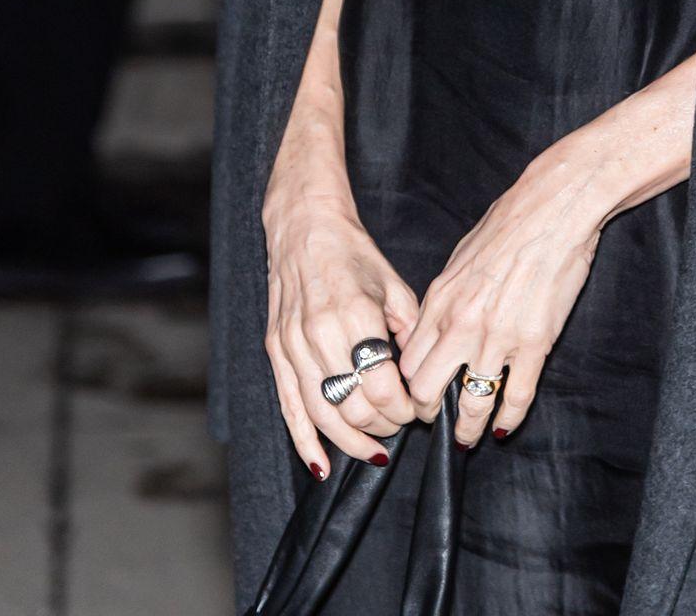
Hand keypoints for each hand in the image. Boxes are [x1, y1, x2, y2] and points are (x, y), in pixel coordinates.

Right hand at [263, 181, 420, 474]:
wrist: (304, 229)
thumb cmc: (353, 254)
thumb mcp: (393, 284)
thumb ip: (409, 330)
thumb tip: (420, 375)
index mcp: (354, 314)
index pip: (382, 384)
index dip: (404, 406)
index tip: (418, 409)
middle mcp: (319, 334)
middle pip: (354, 404)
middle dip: (383, 425)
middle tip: (401, 425)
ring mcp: (292, 346)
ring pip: (323, 414)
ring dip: (351, 442)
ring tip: (376, 454)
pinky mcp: (275, 353)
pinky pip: (289, 409)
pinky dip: (305, 443)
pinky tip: (322, 466)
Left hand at [398, 144, 607, 447]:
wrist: (553, 209)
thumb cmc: (509, 223)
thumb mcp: (460, 257)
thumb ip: (444, 297)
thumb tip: (436, 322)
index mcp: (440, 301)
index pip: (409, 362)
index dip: (408, 387)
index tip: (415, 397)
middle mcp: (462, 325)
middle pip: (427, 391)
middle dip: (428, 414)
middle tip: (437, 422)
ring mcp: (498, 338)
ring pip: (471, 405)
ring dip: (466, 430)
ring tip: (467, 439)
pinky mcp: (534, 344)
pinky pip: (516, 397)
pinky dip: (509, 419)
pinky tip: (506, 426)